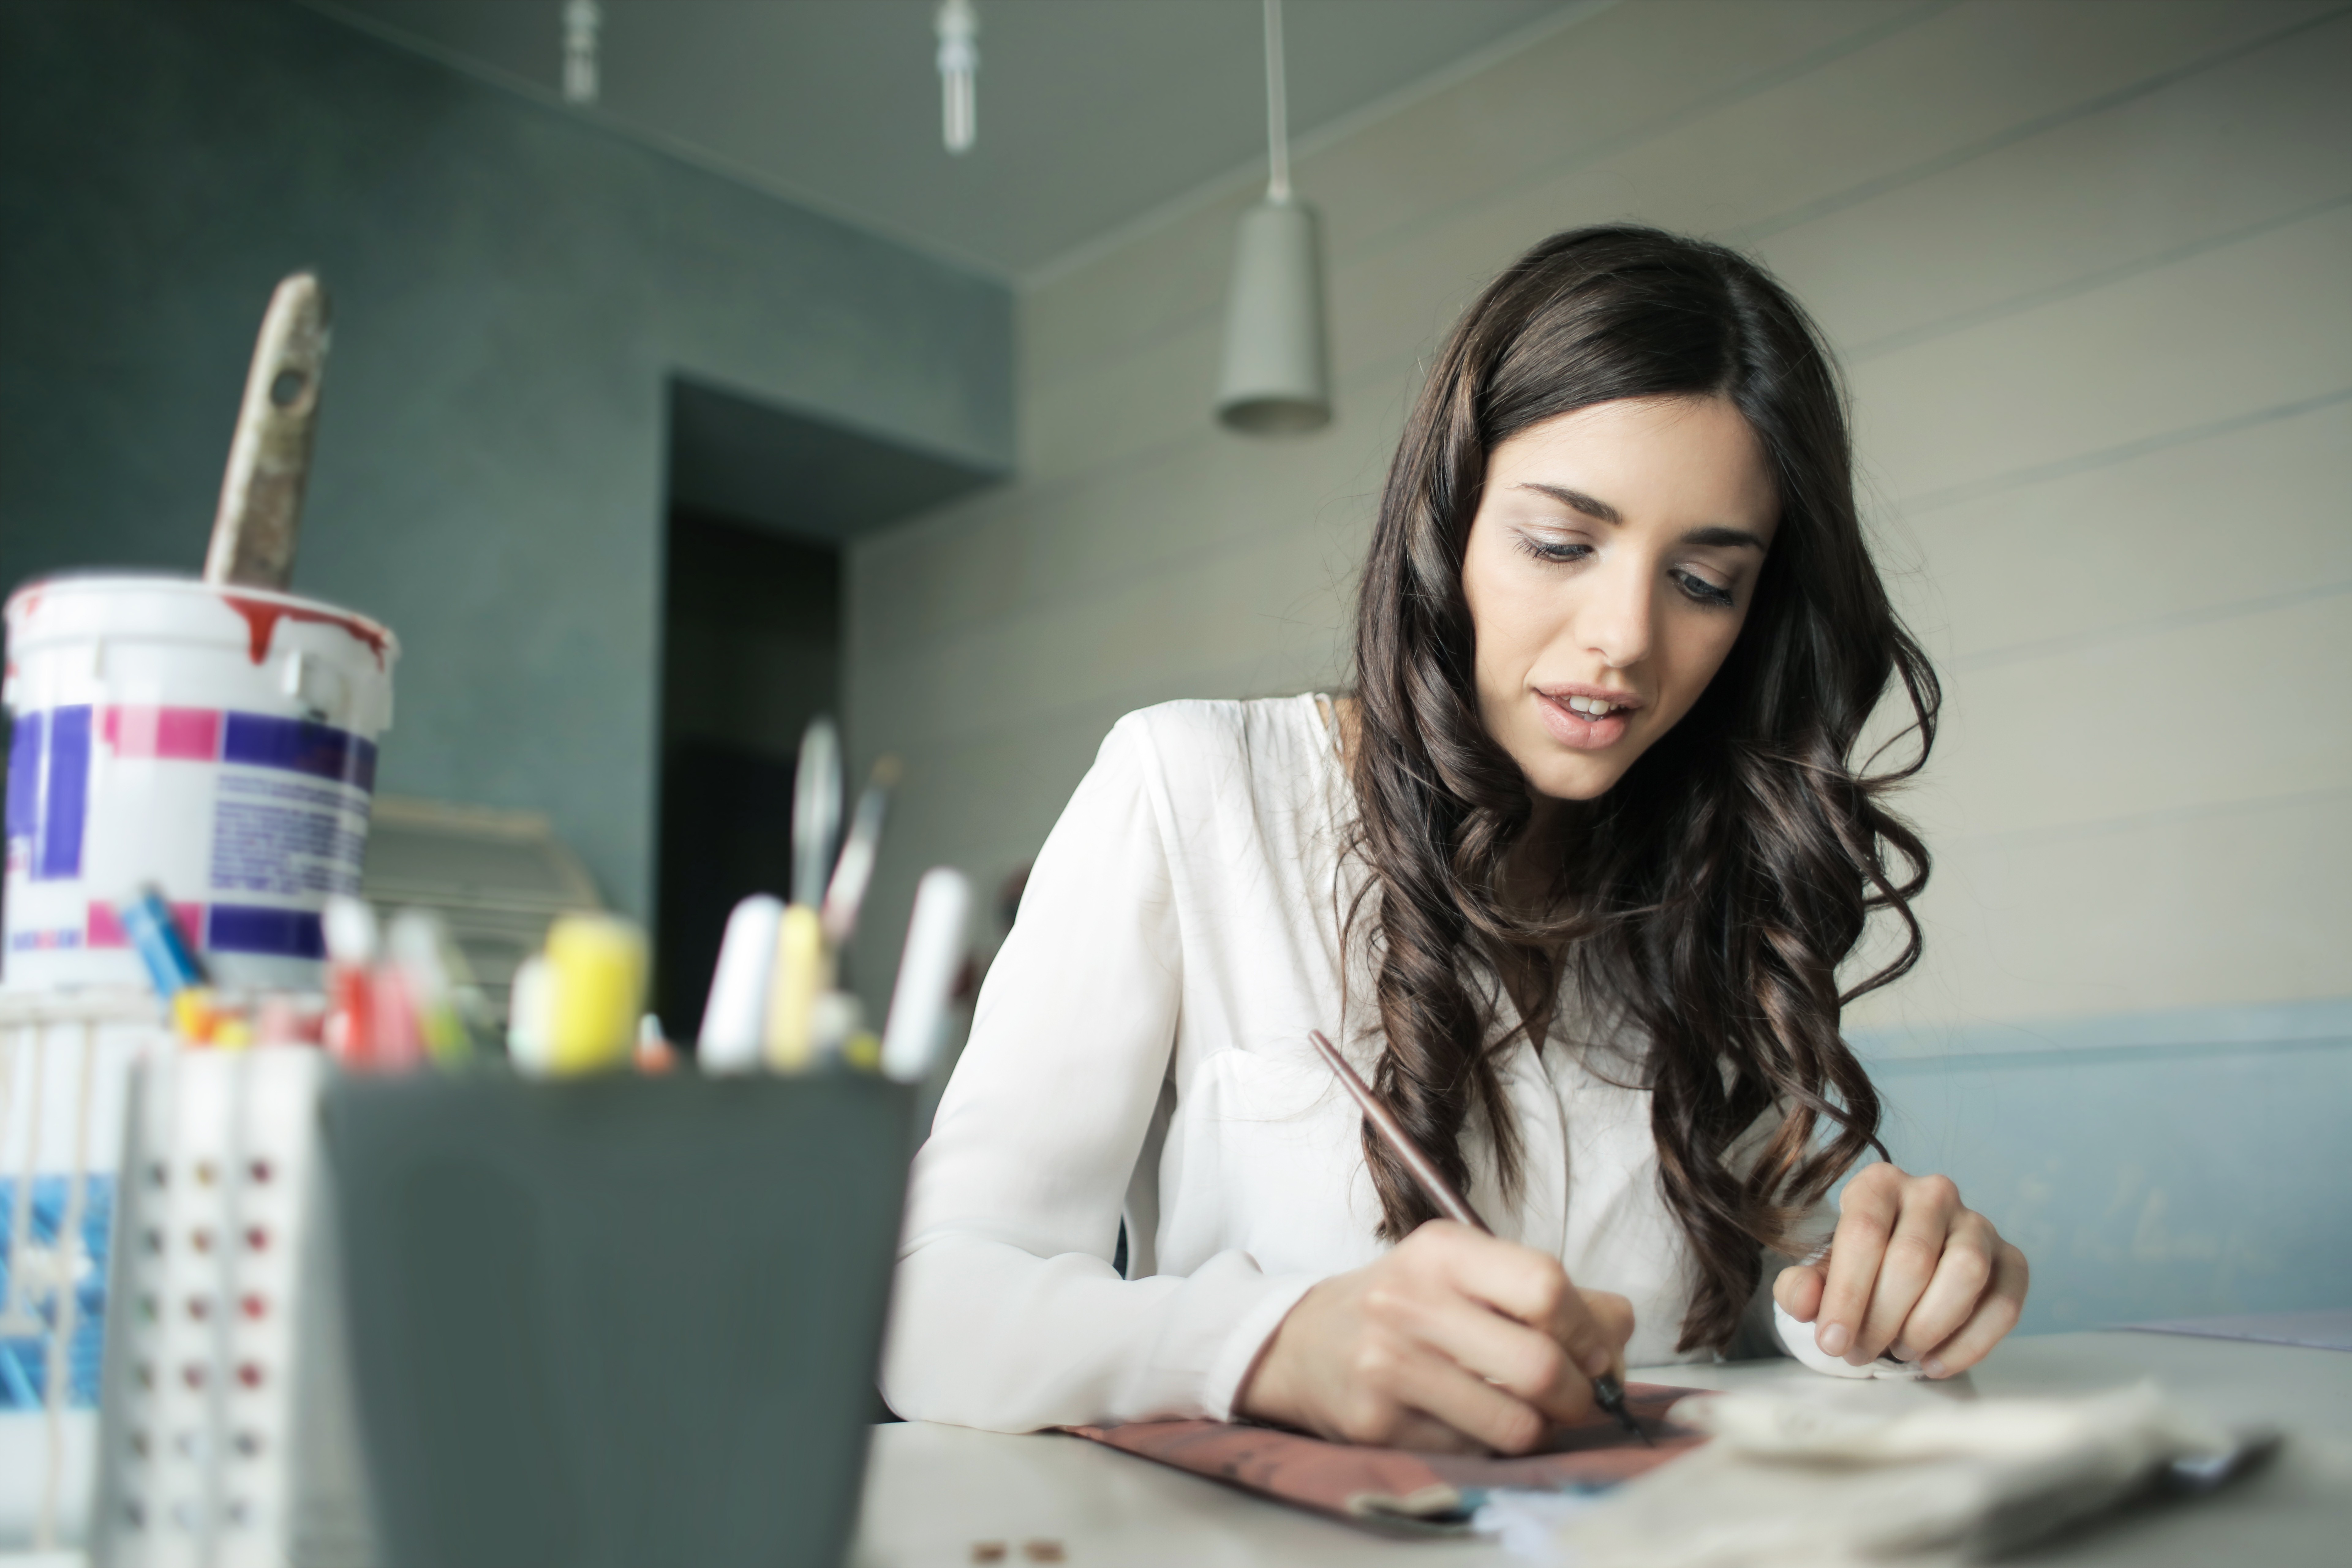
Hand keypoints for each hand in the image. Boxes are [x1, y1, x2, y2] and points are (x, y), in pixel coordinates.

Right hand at [1234, 1220, 1633, 1453]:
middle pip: (1540, 1365)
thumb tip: (1620, 1332)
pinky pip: (1474, 1451)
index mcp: (1443, 1251)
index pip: (1547, 1287)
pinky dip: (1489, 1444)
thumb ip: (1545, 1292)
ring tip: (1526, 1412)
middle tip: (1574, 1395)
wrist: (1303, 1343)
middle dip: (1578, 1394)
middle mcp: (1411, 1302)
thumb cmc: (1406, 1305)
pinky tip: (1469, 1420)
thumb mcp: (1465, 1271)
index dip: (1590, 1330)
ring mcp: (1389, 1365)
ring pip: (1516, 1424)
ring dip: (1540, 1428)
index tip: (1596, 1351)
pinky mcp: (1377, 1422)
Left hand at [1773, 1163, 2027, 1377]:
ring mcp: (1979, 1225)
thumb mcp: (1820, 1275)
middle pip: (1912, 1259)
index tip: (1832, 1342)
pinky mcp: (2012, 1260)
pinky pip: (2004, 1305)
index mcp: (1879, 1183)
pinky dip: (1969, 1345)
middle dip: (1882, 1319)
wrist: (1902, 1271)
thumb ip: (1801, 1287)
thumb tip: (1804, 1302)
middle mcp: (1933, 1193)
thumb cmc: (1859, 1270)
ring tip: (1899, 1350)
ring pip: (1965, 1275)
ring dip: (1928, 1327)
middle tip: (1860, 1353)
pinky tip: (1933, 1363)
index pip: (1863, 1233)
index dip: (1847, 1294)